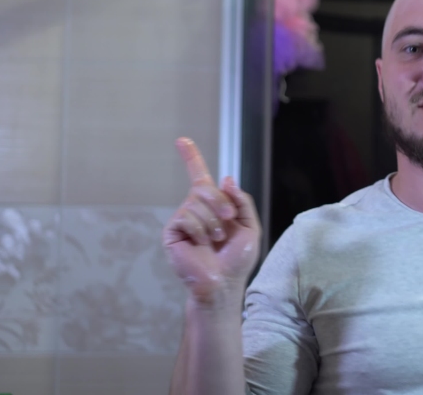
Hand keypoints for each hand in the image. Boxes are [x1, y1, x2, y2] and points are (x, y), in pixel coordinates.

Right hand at [162, 138, 261, 305]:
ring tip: (216, 241)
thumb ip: (241, 201)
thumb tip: (226, 178)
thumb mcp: (250, 226)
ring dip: (214, 222)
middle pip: (204, 187)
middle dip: (221, 203)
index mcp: (212, 205)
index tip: (182, 140)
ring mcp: (182, 219)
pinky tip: (202, 244)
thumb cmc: (237, 259)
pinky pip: (187, 217)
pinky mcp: (172, 232)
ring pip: (197, 203)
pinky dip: (201, 230)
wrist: (223, 282)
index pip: (199, 176)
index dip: (191, 158)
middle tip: (229, 221)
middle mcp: (194, 208)